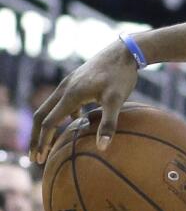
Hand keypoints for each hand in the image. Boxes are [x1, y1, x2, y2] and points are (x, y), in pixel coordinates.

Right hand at [31, 40, 138, 161]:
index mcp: (70, 95)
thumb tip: (103, 147)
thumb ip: (109, 123)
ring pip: (50, 108)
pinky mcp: (77, 82)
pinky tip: (77, 123)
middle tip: (36, 156)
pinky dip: (63, 116)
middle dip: (37, 137)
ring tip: (51, 143)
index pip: (49, 122)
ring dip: (48, 126)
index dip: (43, 141)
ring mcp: (69, 84)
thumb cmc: (121, 76)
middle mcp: (64, 89)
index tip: (40, 158)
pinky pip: (63, 102)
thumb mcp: (117, 100)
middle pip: (42, 115)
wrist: (124, 52)